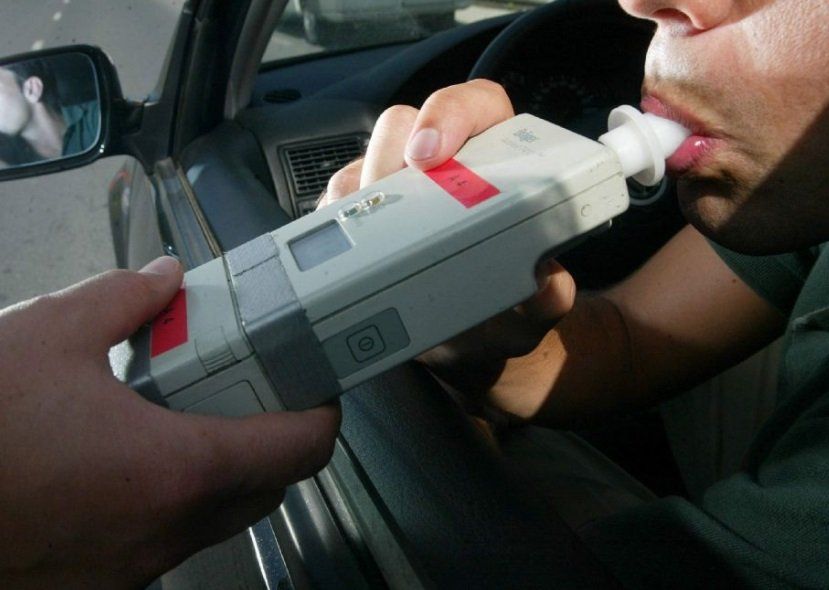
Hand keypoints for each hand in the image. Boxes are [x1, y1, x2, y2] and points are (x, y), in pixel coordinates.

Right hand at [0, 257, 339, 587]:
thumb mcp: (49, 335)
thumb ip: (124, 298)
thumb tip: (164, 279)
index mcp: (177, 469)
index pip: (301, 449)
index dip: (323, 412)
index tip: (317, 386)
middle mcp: (167, 531)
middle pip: (269, 486)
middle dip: (274, 437)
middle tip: (252, 389)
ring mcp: (135, 567)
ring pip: (221, 516)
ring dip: (225, 468)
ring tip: (188, 413)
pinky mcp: (100, 582)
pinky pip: (168, 537)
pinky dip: (174, 496)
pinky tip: (129, 456)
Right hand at [320, 80, 575, 410]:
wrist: (469, 341)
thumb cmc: (505, 309)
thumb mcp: (531, 308)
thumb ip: (547, 297)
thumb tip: (548, 284)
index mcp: (498, 163)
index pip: (477, 107)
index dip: (449, 115)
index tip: (429, 155)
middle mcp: (444, 164)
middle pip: (404, 125)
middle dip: (389, 159)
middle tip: (390, 202)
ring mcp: (398, 186)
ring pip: (363, 161)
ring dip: (360, 196)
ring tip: (370, 240)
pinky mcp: (362, 213)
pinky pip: (336, 201)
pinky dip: (336, 222)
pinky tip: (348, 251)